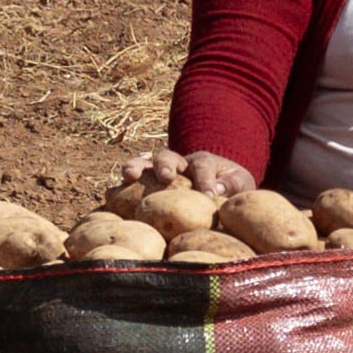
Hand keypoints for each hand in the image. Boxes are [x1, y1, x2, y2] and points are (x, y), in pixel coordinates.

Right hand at [122, 146, 252, 199]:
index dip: (204, 180)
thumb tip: (216, 191)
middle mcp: (179, 163)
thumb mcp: (240, 184)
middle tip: (165, 177)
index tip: (209, 196)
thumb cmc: (231, 186)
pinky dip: (122, 186)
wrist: (221, 187)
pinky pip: (133, 183)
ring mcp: (161, 172)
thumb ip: (232, 185)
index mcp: (204, 161)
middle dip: (165, 165)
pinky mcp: (149, 184)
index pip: (202, 165)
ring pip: (145, 163)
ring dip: (135, 167)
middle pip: (167, 156)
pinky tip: (112, 195)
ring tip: (128, 176)